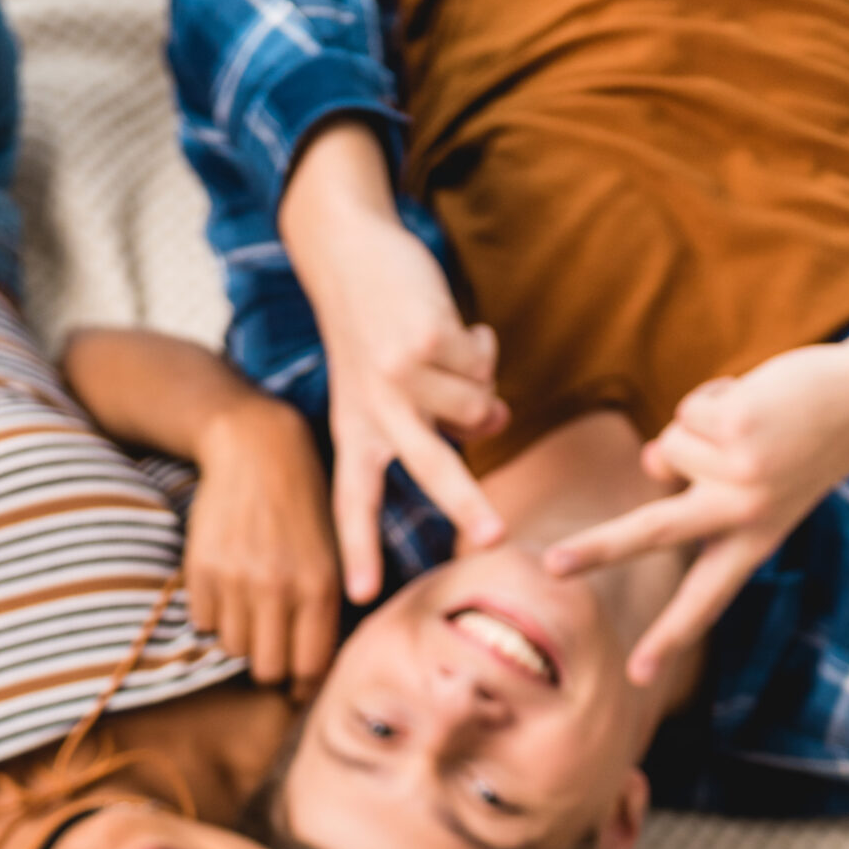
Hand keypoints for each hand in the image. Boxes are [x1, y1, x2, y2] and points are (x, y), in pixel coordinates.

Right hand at [186, 395, 341, 690]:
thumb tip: (313, 670)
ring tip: (251, 611)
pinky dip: (215, 615)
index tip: (298, 682)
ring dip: (242, 639)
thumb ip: (330, 608)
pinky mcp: (202, 567)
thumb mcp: (335, 552)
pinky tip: (228, 590)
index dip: (303, 683)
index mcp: (320, 587)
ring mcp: (236, 578)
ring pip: (234, 648)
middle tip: (272, 649)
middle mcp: (278, 588)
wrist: (256, 447)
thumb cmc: (305, 503)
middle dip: (271, 667)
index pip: (310, 667)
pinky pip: (204, 622)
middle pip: (268, 670)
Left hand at [279, 121, 506, 602]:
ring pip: (478, 407)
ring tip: (449, 359)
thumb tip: (498, 421)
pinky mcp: (425, 341)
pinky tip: (451, 328)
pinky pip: (482, 366)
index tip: (361, 596)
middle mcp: (374, 412)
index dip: (360, 548)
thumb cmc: (372, 330)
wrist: (348, 252)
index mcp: (355, 434)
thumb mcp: (385, 387)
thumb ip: (438, 420)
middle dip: (469, 505)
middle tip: (500, 538)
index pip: (354, 502)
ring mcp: (400, 377)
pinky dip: (479, 346)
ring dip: (479, 383)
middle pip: (431, 470)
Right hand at [546, 270, 848, 684]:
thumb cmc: (805, 443)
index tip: (636, 677)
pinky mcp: (737, 431)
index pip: (704, 599)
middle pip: (654, 535)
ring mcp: (740, 474)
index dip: (668, 637)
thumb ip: (701, 488)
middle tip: (553, 568)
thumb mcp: (759, 484)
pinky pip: (687, 412)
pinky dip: (714, 398)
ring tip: (751, 427)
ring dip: (700, 426)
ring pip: (671, 446)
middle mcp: (745, 517)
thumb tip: (652, 465)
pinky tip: (755, 405)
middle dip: (597, 549)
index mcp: (753, 544)